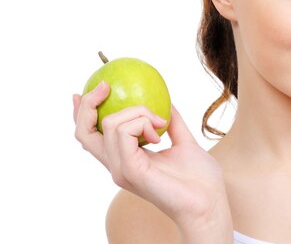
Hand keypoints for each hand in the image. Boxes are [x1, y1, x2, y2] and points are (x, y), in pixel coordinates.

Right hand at [73, 82, 230, 229]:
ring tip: (160, 124)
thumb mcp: (184, 142)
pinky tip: (160, 135)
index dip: (81, 113)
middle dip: (88, 104)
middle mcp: (117, 165)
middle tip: (105, 86)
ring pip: (111, 123)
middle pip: (84, 132)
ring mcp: (120, 169)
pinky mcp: (130, 170)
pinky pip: (125, 132)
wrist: (208, 203)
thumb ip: (173, 123)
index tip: (90, 90)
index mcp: (126, 159)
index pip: (91, 137)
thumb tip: (167, 101)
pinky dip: (143, 122)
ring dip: (139, 112)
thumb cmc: (200, 180)